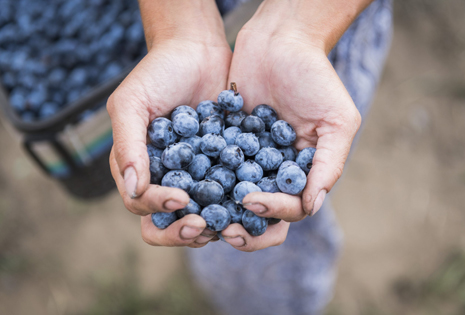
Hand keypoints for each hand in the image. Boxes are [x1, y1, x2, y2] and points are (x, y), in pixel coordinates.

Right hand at [108, 38, 231, 247]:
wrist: (197, 50)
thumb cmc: (157, 73)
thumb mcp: (131, 103)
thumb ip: (128, 145)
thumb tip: (132, 189)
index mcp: (140, 168)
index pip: (142, 202)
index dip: (158, 207)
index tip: (181, 199)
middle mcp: (167, 178)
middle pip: (169, 221)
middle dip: (184, 231)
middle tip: (204, 227)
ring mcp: (197, 175)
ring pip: (201, 214)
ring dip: (212, 224)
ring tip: (229, 225)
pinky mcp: (224, 166)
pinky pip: (229, 191)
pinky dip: (237, 202)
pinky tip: (250, 202)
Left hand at [220, 6, 360, 251]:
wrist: (279, 40)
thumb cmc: (315, 78)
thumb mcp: (337, 120)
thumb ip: (329, 164)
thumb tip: (313, 207)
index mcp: (303, 171)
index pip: (291, 207)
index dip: (274, 211)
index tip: (252, 201)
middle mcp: (275, 171)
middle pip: (262, 214)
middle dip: (246, 228)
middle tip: (225, 231)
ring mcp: (249, 159)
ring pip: (234, 198)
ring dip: (221, 213)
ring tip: (202, 218)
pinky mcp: (225, 143)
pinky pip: (213, 168)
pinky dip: (202, 181)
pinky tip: (186, 187)